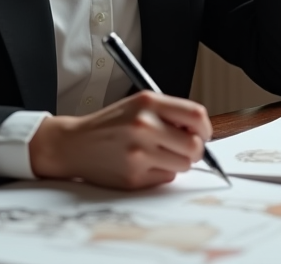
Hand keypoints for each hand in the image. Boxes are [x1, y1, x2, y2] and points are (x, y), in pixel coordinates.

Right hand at [28, 91, 210, 189]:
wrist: (74, 144)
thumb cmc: (110, 124)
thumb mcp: (138, 105)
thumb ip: (169, 113)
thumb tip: (201, 131)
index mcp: (148, 103)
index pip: (196, 115)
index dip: (205, 128)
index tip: (203, 133)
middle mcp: (144, 126)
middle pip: (194, 145)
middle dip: (195, 150)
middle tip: (184, 148)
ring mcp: (139, 153)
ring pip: (183, 165)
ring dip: (177, 162)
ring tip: (159, 154)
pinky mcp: (134, 176)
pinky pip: (166, 178)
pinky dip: (161, 173)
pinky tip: (144, 164)